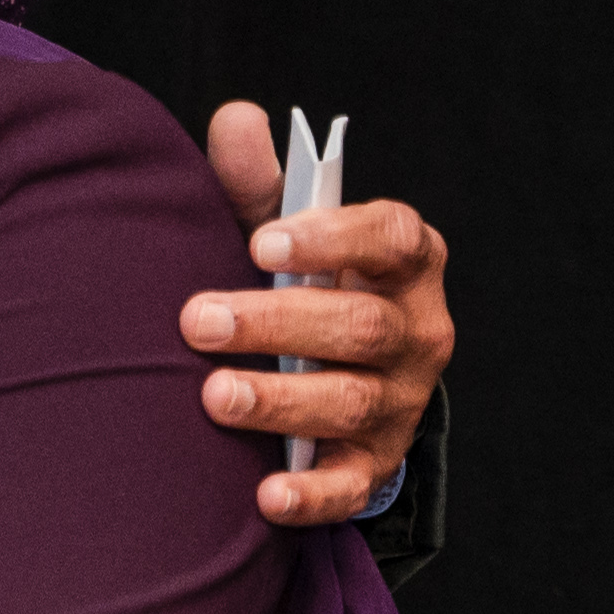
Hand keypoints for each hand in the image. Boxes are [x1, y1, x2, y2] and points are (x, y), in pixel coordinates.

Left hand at [187, 99, 457, 525]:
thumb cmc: (300, 285)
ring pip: (352, 401)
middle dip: (276, 323)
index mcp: (405, 261)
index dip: (333, 238)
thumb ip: (259, 185)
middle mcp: (417, 330)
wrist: (332, 374)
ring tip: (213, 395)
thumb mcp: (284, 234)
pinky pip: (352, 484)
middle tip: (196, 319)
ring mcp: (401, 400)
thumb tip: (236, 117)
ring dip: (281, 399)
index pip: (392, 238)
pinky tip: (264, 495)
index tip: (264, 243)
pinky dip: (311, 494)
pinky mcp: (376, 464)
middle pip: (359, 325)